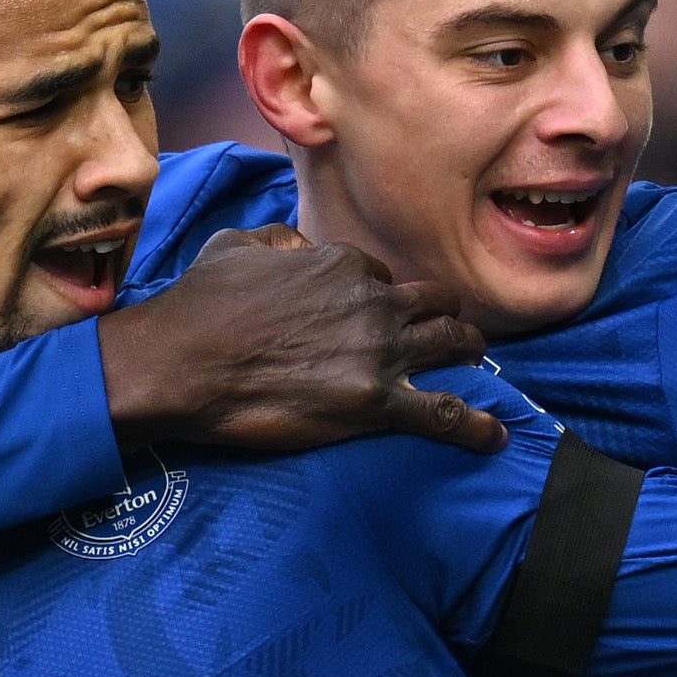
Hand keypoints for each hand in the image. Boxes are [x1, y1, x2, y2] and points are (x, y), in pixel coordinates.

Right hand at [92, 227, 504, 459]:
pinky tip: (493, 437)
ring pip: (453, 343)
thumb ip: (278, 239)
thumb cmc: (200, 305)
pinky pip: (443, 412)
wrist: (183, 363)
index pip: (383, 278)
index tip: (378, 314)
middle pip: (434, 304)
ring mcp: (379, 352)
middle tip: (450, 333)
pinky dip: (475, 426)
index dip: (383, 296)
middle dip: (446, 315)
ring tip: (478, 364)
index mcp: (342, 263)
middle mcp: (372, 302)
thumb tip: (301, 247)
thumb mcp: (235, 246)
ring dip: (471, 352)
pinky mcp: (375, 402)